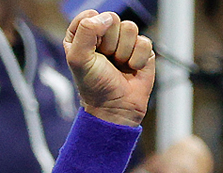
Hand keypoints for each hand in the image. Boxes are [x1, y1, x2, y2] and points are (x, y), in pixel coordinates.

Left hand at [63, 10, 155, 126]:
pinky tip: (131, 69)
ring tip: (118, 65)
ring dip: (123, 51)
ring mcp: (123, 42)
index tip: (91, 49)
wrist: (115, 107)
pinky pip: (144, 41)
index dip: (91, 31)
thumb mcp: (78, 58)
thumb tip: (107, 17)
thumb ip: (85, 32)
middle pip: (112, 18)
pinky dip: (137, 58)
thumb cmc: (93, 85)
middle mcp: (103, 36)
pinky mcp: (141, 49)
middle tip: (105, 60)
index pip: (88, 15)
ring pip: (130, 28)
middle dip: (109, 42)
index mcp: (82, 37)